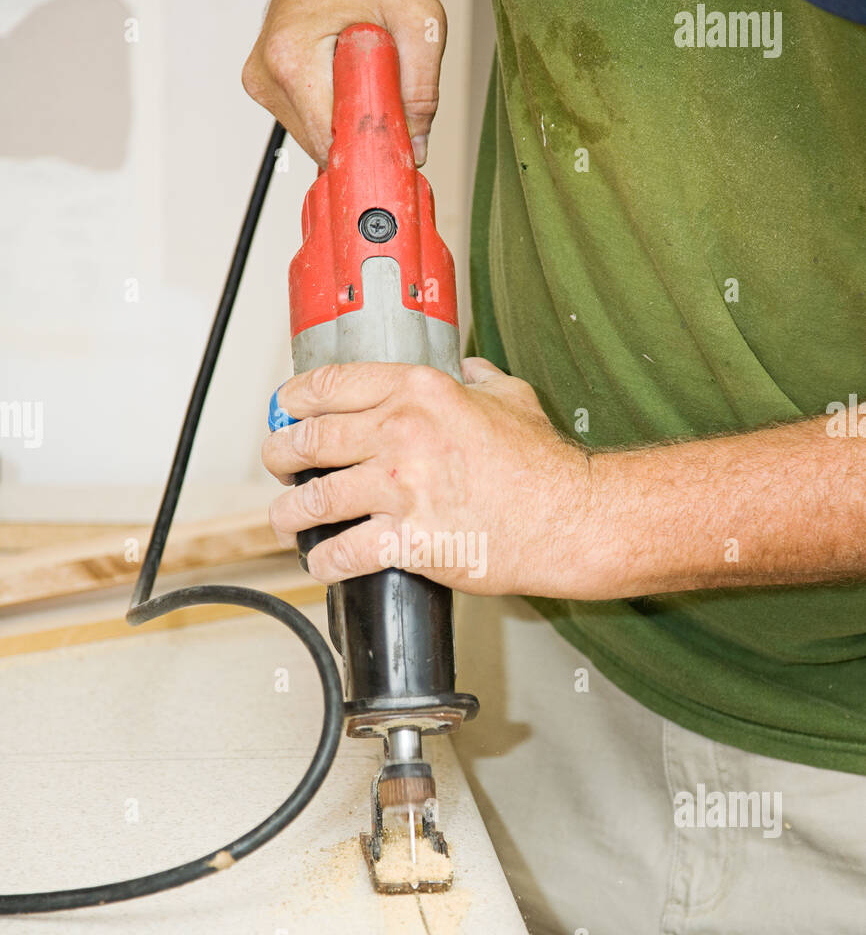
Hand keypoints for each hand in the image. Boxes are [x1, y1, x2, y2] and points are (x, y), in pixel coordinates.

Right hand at [242, 0, 445, 165]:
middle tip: (387, 104)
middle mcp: (266, 72)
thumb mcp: (418, 21)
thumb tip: (415, 146)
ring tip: (362, 81)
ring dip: (344, 122)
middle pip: (319, 145)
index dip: (366, 153)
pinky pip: (305, 120)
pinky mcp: (266, 82)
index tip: (392, 153)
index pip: (327, 142)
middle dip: (358, 136)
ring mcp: (261, 80)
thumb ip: (423, 88)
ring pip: (312, 137)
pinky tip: (344, 81)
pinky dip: (331, 112)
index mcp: (291, 59)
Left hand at [262, 358, 595, 596]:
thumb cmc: (544, 466)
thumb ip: (482, 380)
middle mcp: (401, 434)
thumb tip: (470, 370)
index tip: (285, 411)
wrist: (569, 519)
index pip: (330, 386)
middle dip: (279, 455)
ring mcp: (401, 489)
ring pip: (313, 499)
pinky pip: (343, 553)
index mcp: (419, 392)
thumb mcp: (513, 400)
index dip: (294, 400)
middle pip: (309, 439)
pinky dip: (324, 563)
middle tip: (277, 464)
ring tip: (286, 520)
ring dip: (289, 513)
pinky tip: (322, 565)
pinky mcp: (407, 541)